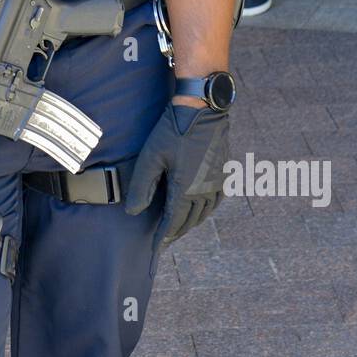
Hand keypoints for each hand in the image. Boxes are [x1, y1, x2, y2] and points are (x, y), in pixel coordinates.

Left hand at [124, 102, 228, 245]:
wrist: (202, 108)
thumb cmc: (174, 129)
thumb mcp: (151, 156)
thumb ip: (142, 186)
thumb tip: (133, 211)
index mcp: (186, 189)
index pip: (172, 222)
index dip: (162, 237)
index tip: (155, 248)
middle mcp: (205, 190)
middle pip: (188, 221)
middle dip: (174, 233)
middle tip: (163, 241)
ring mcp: (217, 182)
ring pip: (203, 214)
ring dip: (189, 224)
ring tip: (177, 228)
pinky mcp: (223, 173)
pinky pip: (215, 202)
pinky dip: (204, 211)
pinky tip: (197, 210)